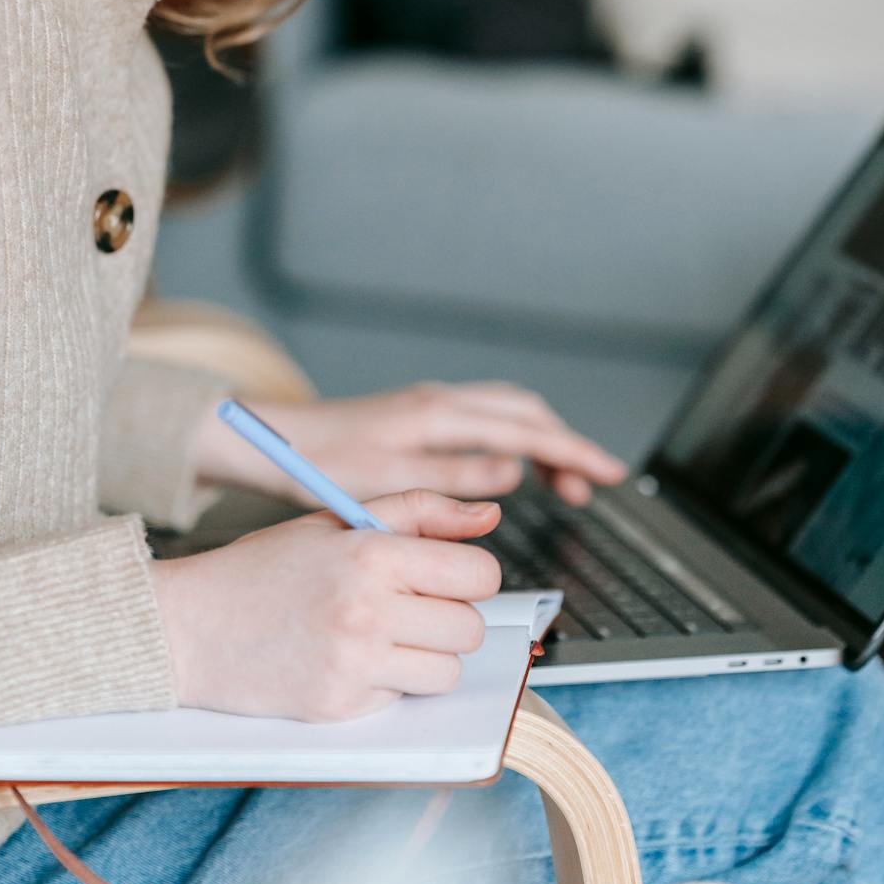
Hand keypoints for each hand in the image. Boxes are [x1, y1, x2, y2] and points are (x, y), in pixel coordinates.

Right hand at [149, 489, 501, 719]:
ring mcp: (355, 663)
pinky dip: (386, 684)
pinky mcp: (340, 706)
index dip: (470, 575)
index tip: (446, 576)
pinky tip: (347, 660)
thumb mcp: (337, 520)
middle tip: (407, 607)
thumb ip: (418, 511)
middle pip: (470, 628)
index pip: (478, 574)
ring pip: (448, 673)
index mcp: (371, 553)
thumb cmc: (264, 569)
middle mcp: (368, 609)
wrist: (189, 626)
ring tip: (380, 636)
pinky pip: (402, 699)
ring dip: (425, 658)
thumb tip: (489, 515)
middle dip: (448, 618)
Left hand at [193, 379, 624, 509]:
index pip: (526, 430)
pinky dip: (516, 435)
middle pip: (526, 412)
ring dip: (544, 439)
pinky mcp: (419, 414)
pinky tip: (516, 462)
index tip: (609, 472)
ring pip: (509, 410)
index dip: (574, 451)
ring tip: (566, 481)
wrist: (273, 441)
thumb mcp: (390, 482)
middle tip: (596, 483)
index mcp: (438, 415)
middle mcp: (440, 401)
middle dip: (568, 444)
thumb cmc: (320, 467)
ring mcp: (430, 404)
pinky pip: (486, 416)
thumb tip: (515, 472)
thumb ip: (455, 477)